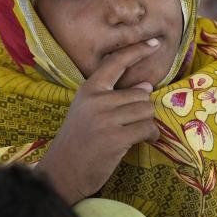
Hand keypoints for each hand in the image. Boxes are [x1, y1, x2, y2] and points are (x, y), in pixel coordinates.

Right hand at [38, 39, 161, 203]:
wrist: (62, 173)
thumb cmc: (77, 142)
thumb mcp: (87, 112)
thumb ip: (112, 98)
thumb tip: (146, 87)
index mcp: (88, 90)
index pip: (115, 63)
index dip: (136, 51)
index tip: (154, 43)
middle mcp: (96, 101)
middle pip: (140, 95)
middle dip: (142, 110)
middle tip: (131, 125)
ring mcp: (106, 119)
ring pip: (146, 111)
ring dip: (147, 123)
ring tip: (135, 134)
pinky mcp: (116, 138)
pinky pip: (147, 128)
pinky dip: (151, 135)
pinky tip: (144, 141)